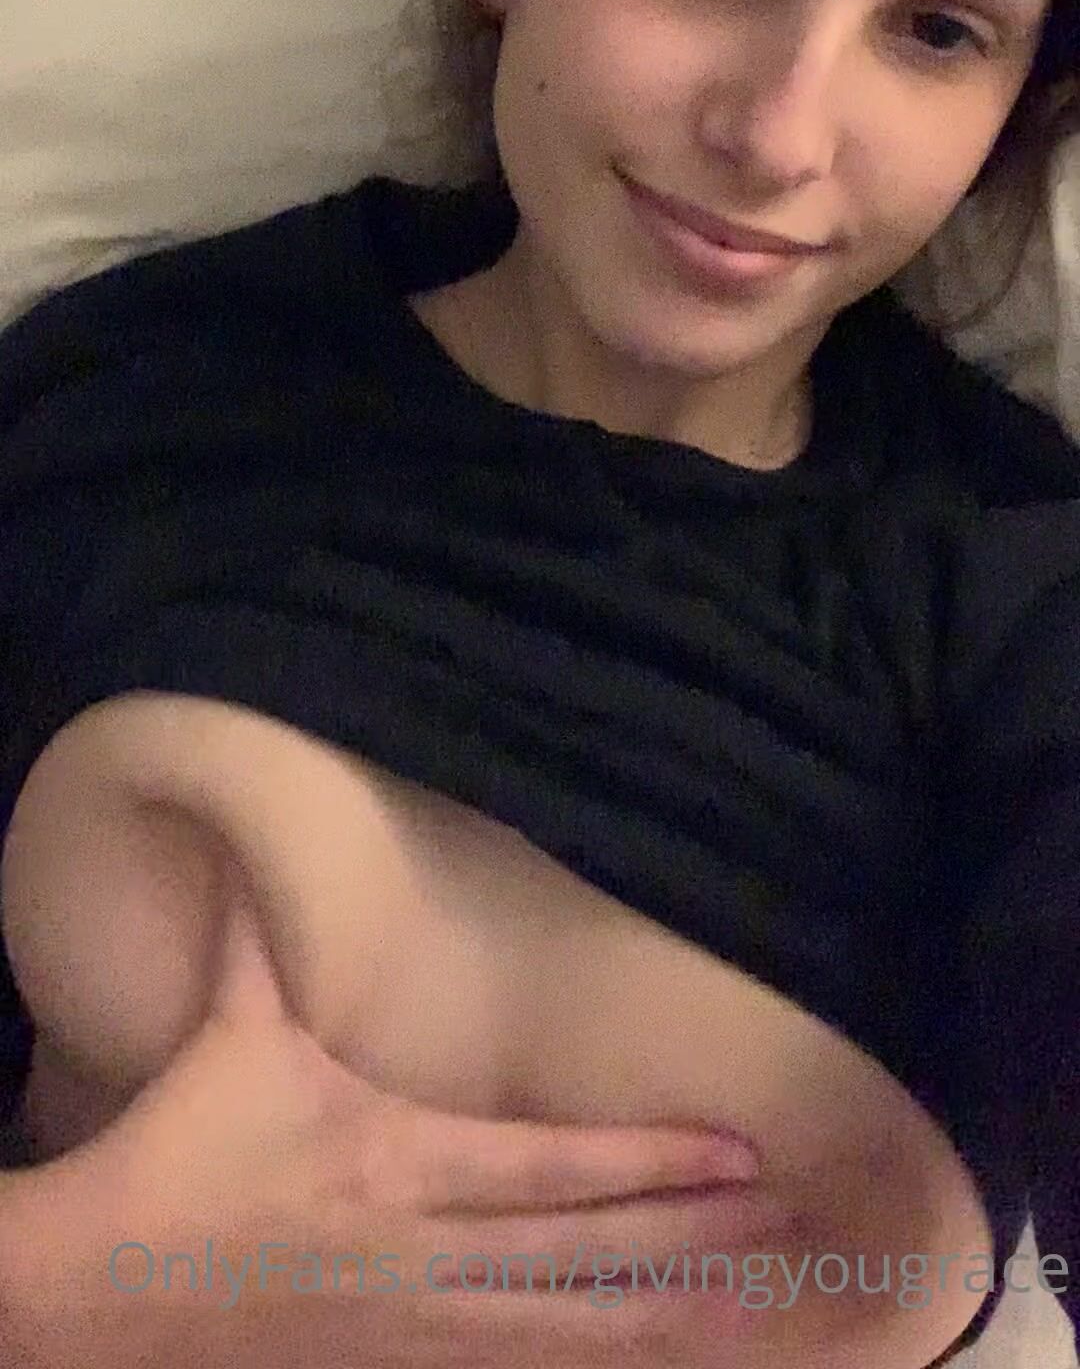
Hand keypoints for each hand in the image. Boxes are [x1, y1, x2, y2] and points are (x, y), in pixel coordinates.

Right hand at [4, 898, 761, 1367]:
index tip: (740, 1154)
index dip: (652, 1162)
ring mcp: (415, 1327)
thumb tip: (244, 836)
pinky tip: (651, 1363)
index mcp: (397, 1158)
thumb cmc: (182, 1148)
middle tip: (791, 1226)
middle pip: (586, 1254)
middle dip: (696, 1239)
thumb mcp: (232, 1033)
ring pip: (565, 1334)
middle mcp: (424, 1250)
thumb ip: (255, 935)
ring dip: (667, 1318)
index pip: (552, 1167)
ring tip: (756, 1310)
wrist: (101, 1293)